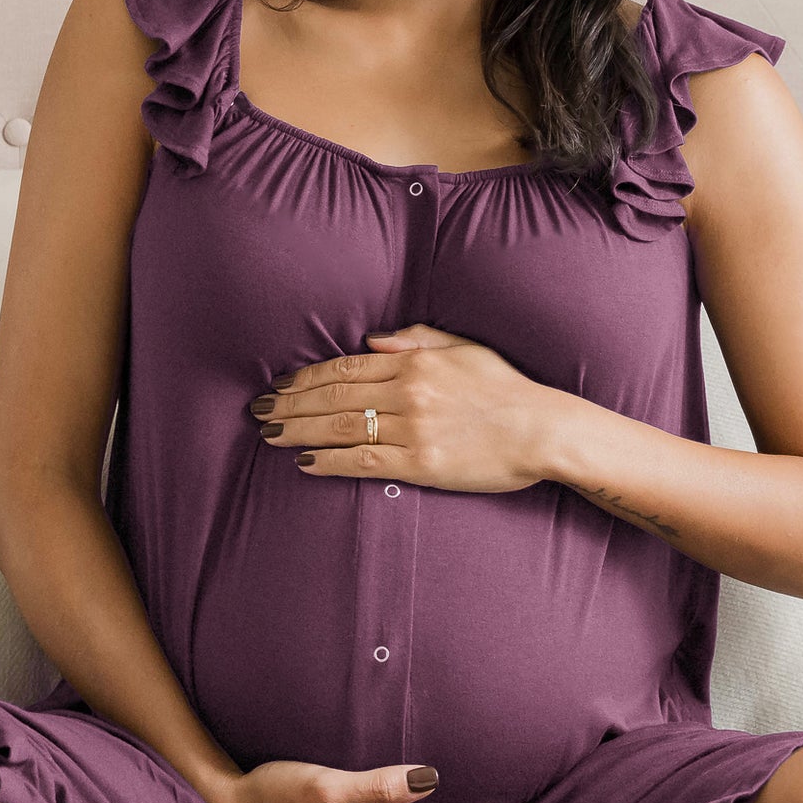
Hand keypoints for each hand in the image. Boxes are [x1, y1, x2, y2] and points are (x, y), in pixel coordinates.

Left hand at [248, 323, 557, 492]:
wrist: (543, 430)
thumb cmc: (508, 389)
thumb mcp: (465, 349)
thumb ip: (417, 340)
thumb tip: (372, 339)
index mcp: (415, 362)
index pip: (345, 366)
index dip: (305, 377)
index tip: (279, 385)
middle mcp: (407, 392)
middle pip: (332, 395)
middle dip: (290, 404)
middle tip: (258, 412)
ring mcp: (412, 429)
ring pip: (339, 427)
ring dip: (299, 431)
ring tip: (271, 436)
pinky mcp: (420, 464)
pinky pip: (362, 462)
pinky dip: (329, 462)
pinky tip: (306, 463)